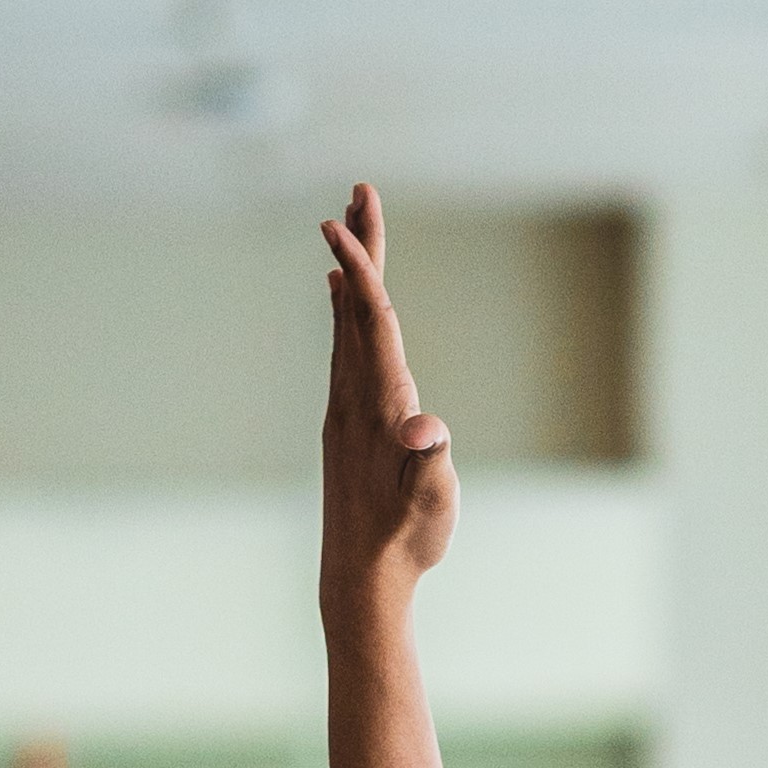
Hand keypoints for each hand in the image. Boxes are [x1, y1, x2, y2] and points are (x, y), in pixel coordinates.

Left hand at [320, 184, 459, 616]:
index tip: (335, 223)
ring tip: (351, 224)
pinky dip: (346, 310)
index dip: (357, 270)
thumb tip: (426, 430)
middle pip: (357, 306)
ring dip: (353, 271)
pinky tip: (340, 295)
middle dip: (360, 246)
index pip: (370, 322)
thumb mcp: (432, 504)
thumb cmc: (407, 541)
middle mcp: (356, 396)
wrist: (360, 578)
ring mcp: (348, 407)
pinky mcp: (348, 421)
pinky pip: (346, 348)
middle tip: (359, 190)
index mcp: (380, 404)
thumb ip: (431, 464)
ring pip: (349, 322)